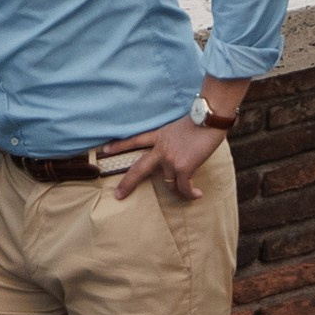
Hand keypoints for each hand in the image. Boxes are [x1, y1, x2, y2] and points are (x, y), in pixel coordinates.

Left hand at [108, 116, 229, 202]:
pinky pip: (183, 188)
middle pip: (138, 169)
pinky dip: (190, 194)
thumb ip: (171, 140)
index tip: (104, 150)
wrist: (209, 119)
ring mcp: (170, 160)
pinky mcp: (183, 168)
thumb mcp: (177, 127)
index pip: (134, 140)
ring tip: (188, 192)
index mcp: (159, 136)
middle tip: (118, 195)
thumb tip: (176, 154)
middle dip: (127, 183)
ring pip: (168, 183)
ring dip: (178, 190)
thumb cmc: (199, 121)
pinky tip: (196, 194)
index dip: (119, 145)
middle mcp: (161, 149)